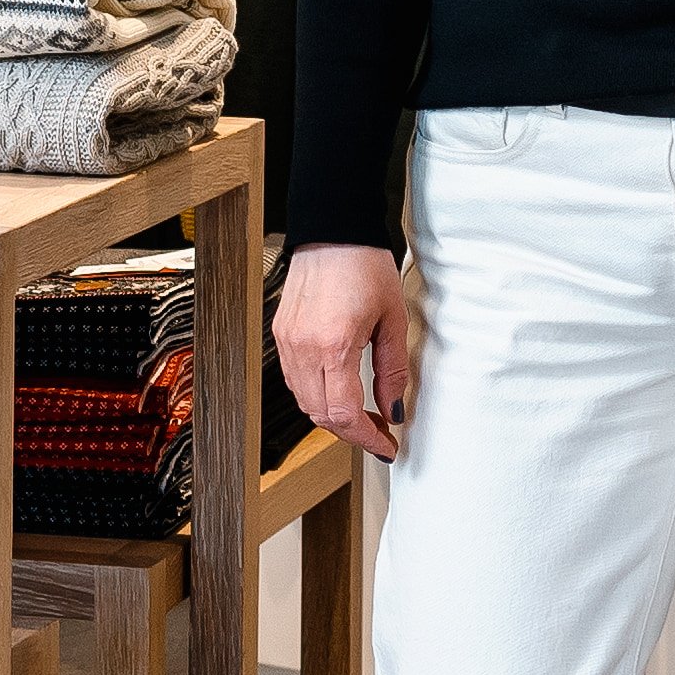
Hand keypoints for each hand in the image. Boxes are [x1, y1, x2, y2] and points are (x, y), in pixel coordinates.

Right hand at [276, 240, 419, 464]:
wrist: (334, 229)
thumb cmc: (364, 264)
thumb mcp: (392, 319)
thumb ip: (392, 370)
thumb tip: (393, 408)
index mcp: (334, 344)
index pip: (344, 414)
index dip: (367, 438)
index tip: (386, 446)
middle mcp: (303, 347)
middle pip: (321, 415)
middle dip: (351, 432)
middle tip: (378, 433)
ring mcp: (288, 341)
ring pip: (305, 401)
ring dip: (333, 416)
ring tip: (362, 414)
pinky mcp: (281, 333)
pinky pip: (295, 380)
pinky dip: (317, 395)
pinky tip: (339, 390)